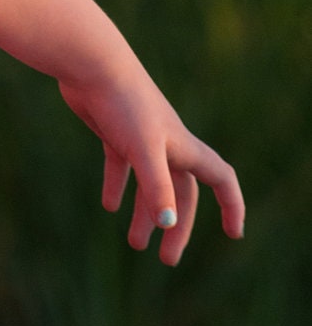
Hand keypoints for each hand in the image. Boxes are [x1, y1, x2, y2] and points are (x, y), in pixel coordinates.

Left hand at [58, 63, 244, 266]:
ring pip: (150, 184)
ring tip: (134, 245)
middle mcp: (168, 144)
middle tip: (168, 260)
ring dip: (144, 213)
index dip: (231, 206)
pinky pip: (120, 165)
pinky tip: (109, 206)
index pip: (220, 180)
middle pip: (181, 193)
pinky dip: (117, 186)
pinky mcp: (113, 132)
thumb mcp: (143, 149)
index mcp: (184, 148)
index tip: (234, 234)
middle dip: (177, 227)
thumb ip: (156, 187)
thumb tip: (168, 224)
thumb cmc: (123, 104)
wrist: (91, 64)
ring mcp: (140, 138)